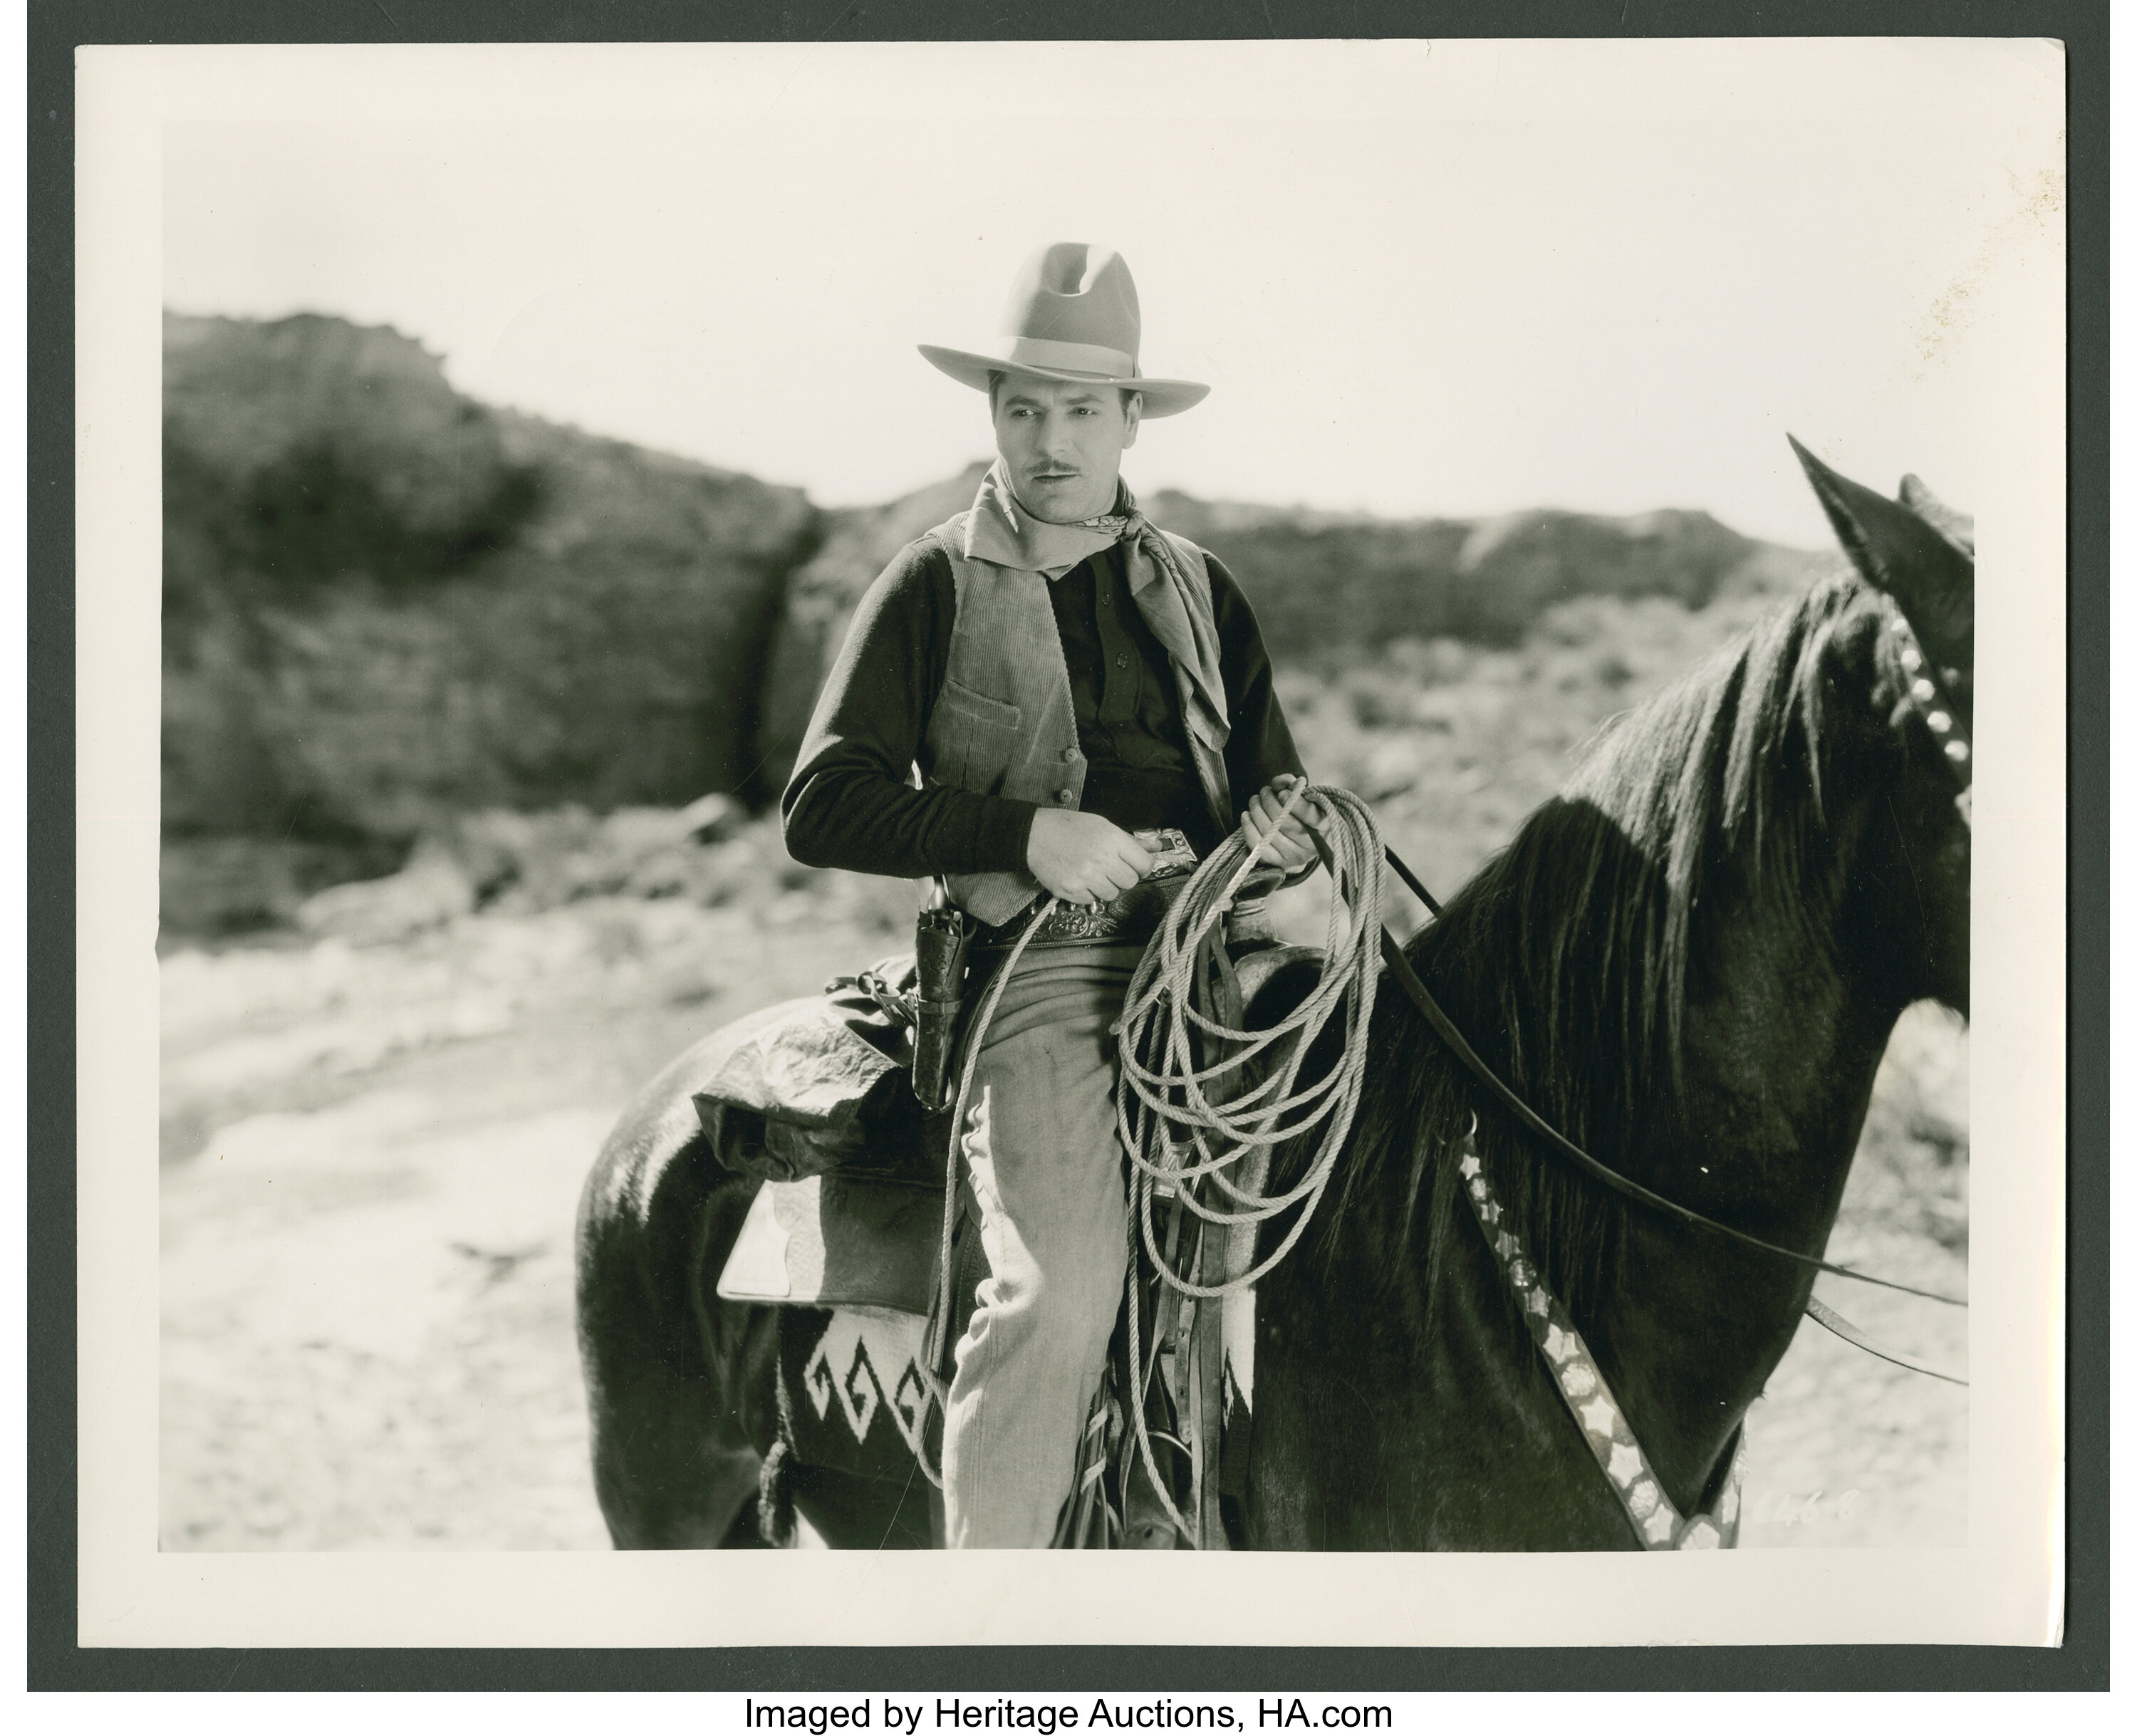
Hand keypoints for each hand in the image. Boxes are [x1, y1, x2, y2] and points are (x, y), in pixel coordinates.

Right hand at [1026, 808, 1154, 905]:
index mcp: (1111, 839)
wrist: (1033, 835)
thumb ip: (1128, 840)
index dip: (1144, 867)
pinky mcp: (1071, 891)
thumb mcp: (1101, 825)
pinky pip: (1091, 900)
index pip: (1144, 864)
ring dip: (1106, 886)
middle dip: (1124, 876)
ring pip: (1112, 894)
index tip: (1139, 867)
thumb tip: (1153, 848)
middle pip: (1130, 882)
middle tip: (1113, 869)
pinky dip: (1089, 892)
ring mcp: (1085, 877)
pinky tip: (1080, 878)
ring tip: (1093, 872)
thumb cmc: (1065, 827)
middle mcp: (1101, 859)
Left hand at [1240, 775, 1321, 877]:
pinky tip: (1247, 816)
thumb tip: (1278, 783)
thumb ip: (1291, 784)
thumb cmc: (1302, 813)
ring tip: (1255, 800)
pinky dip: (1248, 828)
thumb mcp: (1303, 796)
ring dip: (1256, 811)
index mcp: (1324, 826)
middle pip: (1283, 821)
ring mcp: (1294, 857)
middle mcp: (1311, 846)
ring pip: (1268, 831)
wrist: (1302, 840)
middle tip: (1264, 791)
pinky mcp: (1278, 864)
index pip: (1309, 814)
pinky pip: (1258, 846)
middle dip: (1269, 801)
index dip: (1293, 801)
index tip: (1282, 792)